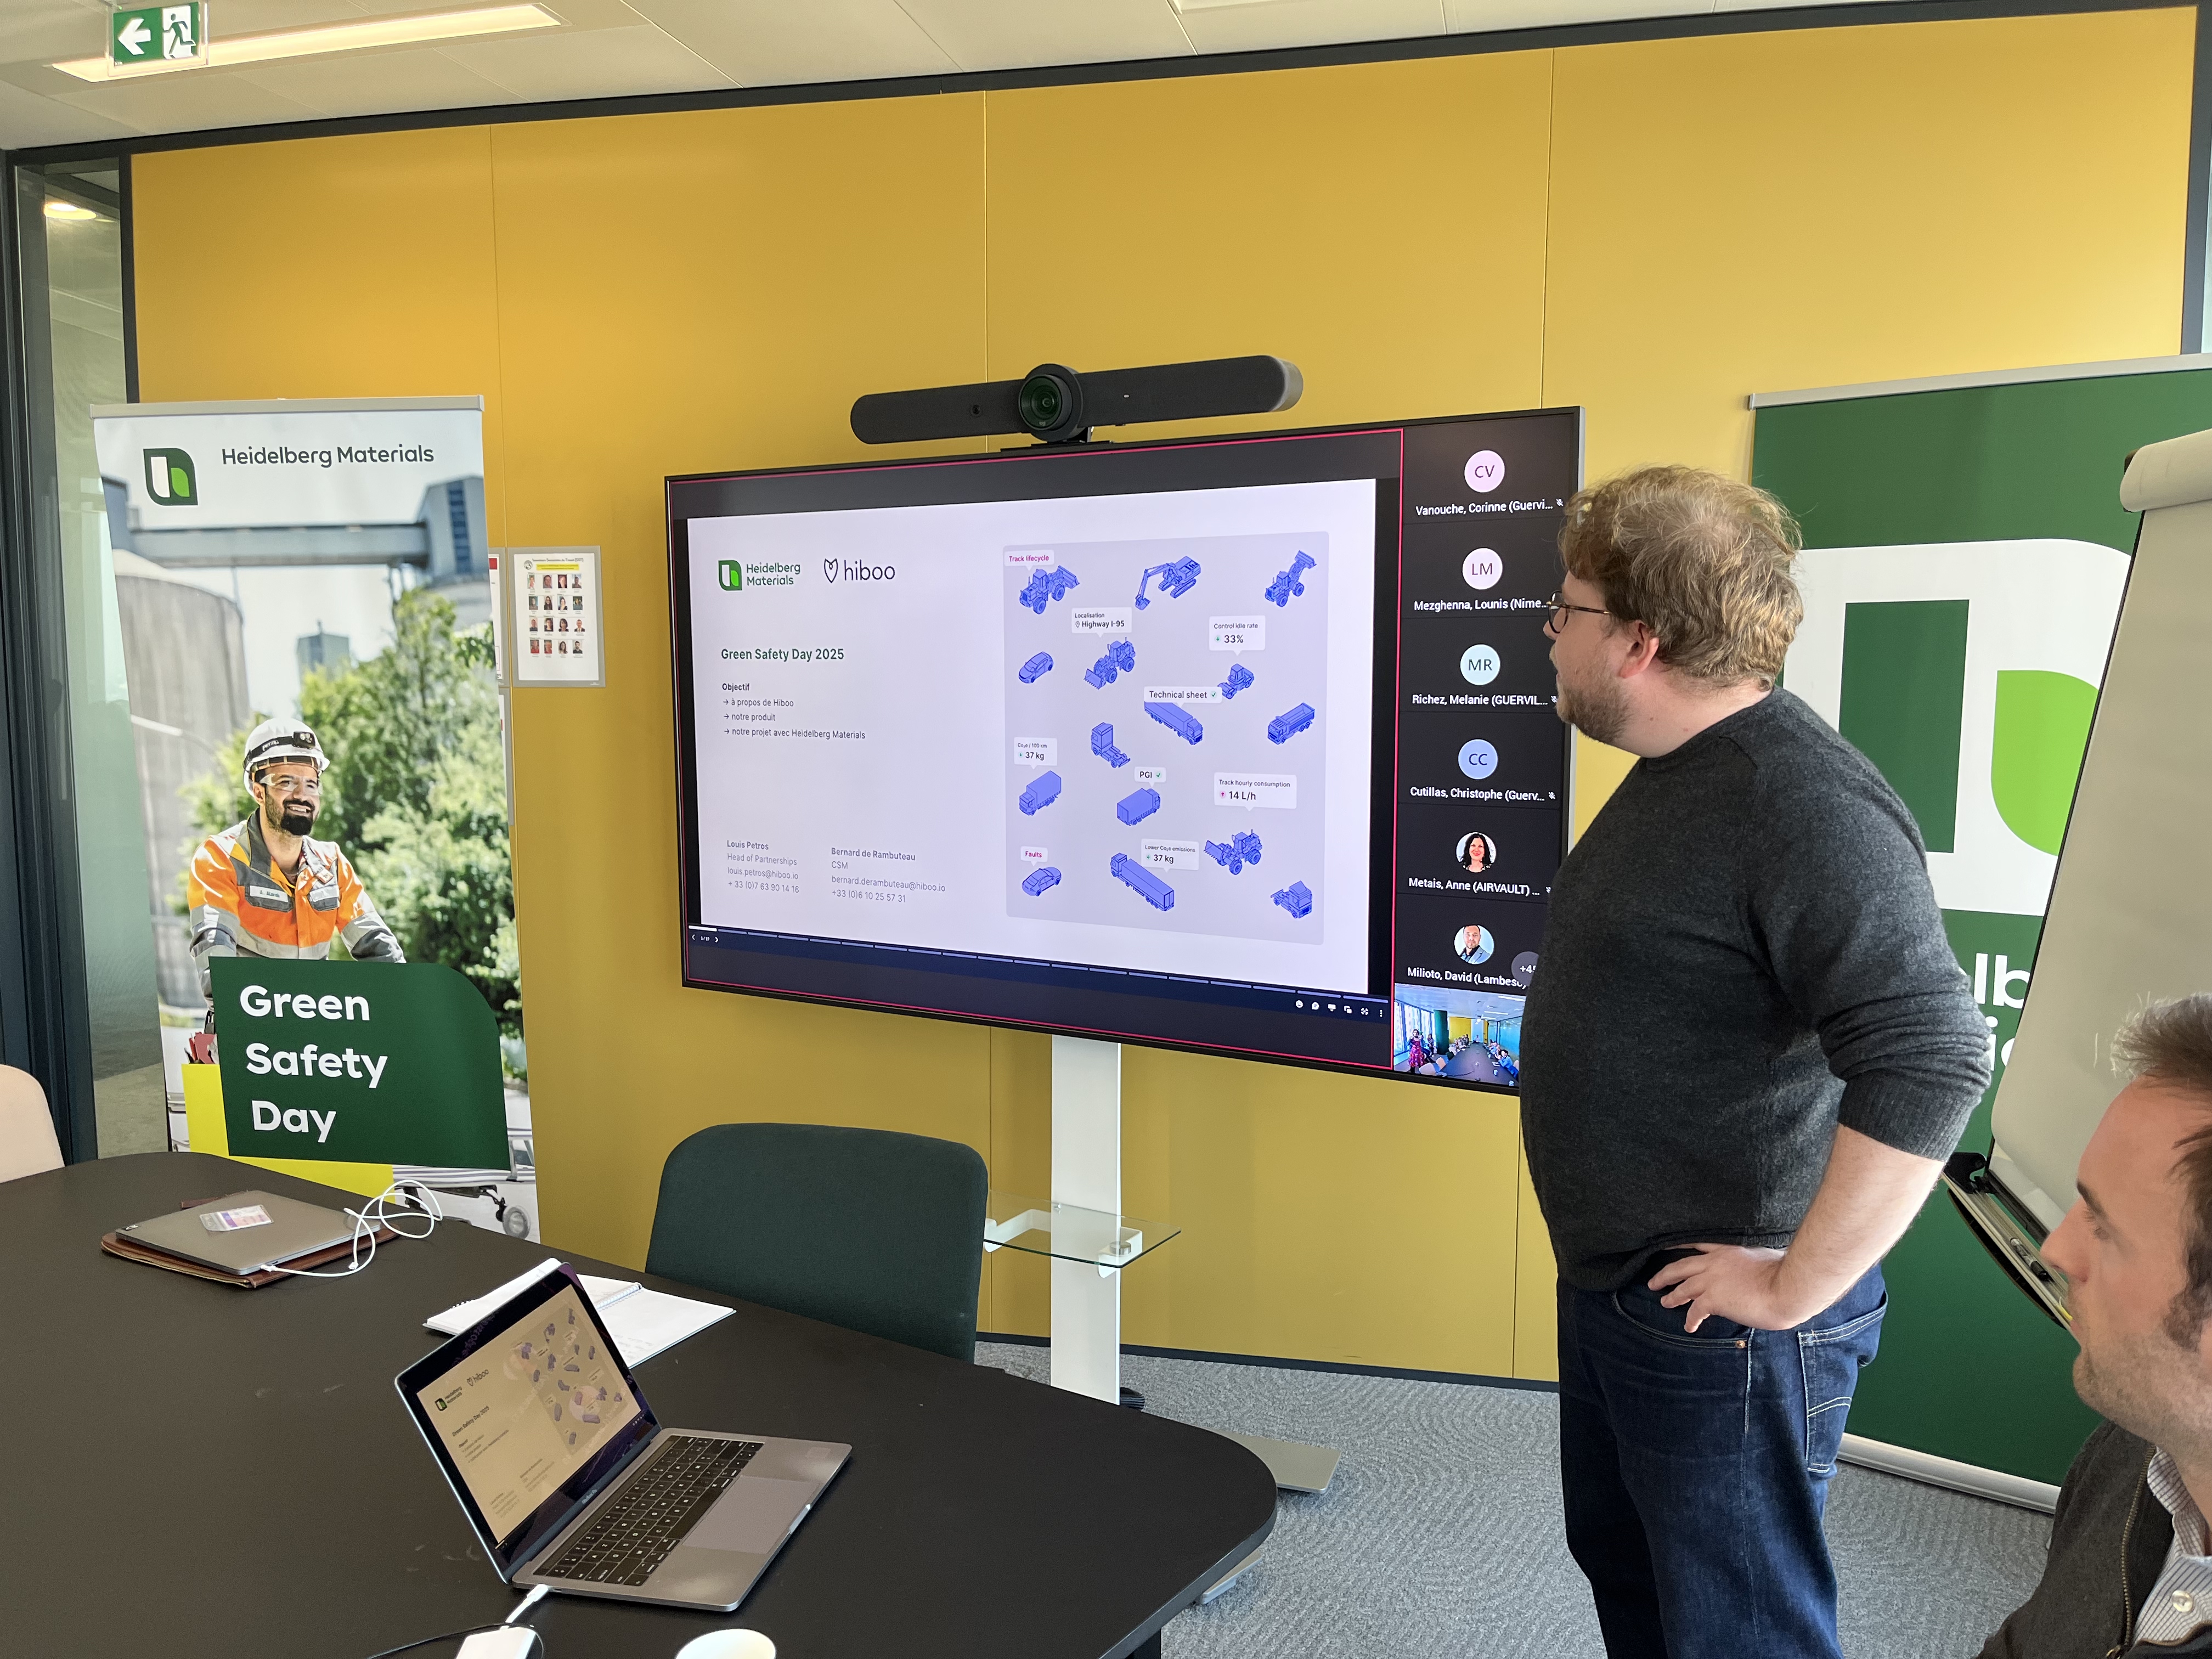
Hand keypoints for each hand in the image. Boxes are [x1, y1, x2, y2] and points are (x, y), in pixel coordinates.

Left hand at [1648, 1245, 1825, 1332]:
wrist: (1788, 1287)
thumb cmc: (1786, 1274)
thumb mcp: (1765, 1257)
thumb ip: (1754, 1261)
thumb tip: (1759, 1266)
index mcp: (1728, 1250)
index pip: (1698, 1245)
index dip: (1680, 1247)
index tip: (1667, 1248)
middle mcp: (1715, 1262)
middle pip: (1681, 1266)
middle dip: (1665, 1274)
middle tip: (1654, 1282)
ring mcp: (1712, 1280)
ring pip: (1683, 1288)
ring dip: (1672, 1296)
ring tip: (1664, 1302)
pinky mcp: (1713, 1299)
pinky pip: (1694, 1310)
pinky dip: (1690, 1319)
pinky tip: (1689, 1326)